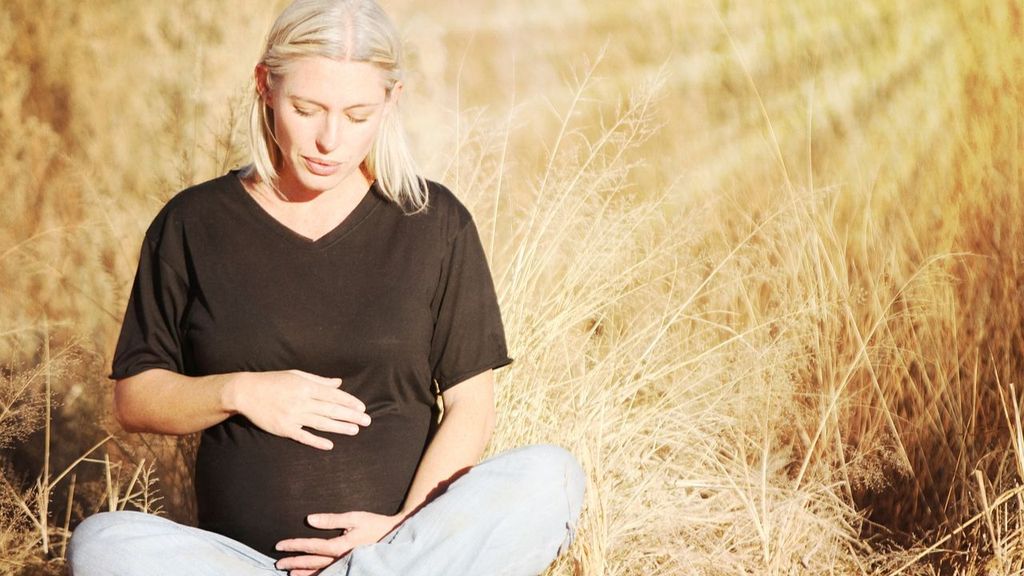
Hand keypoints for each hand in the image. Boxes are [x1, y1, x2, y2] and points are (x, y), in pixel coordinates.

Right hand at [228, 369, 370, 449]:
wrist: (246, 392)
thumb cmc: (272, 381)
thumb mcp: (296, 375)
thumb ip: (319, 380)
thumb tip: (338, 383)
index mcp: (305, 386)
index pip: (333, 395)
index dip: (349, 402)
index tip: (361, 408)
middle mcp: (301, 401)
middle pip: (331, 410)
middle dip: (351, 416)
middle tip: (367, 421)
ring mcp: (293, 416)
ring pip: (321, 423)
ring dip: (340, 428)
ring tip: (355, 431)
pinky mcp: (283, 428)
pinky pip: (303, 436)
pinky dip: (316, 441)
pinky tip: (330, 445)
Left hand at [274, 512, 403, 575]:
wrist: (395, 536)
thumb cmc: (375, 524)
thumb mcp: (355, 517)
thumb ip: (332, 519)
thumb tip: (310, 519)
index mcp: (339, 546)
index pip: (311, 546)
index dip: (293, 546)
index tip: (279, 545)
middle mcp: (340, 559)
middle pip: (311, 563)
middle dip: (293, 562)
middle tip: (278, 563)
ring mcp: (345, 565)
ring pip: (320, 572)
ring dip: (303, 573)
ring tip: (289, 574)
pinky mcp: (351, 567)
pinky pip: (331, 574)